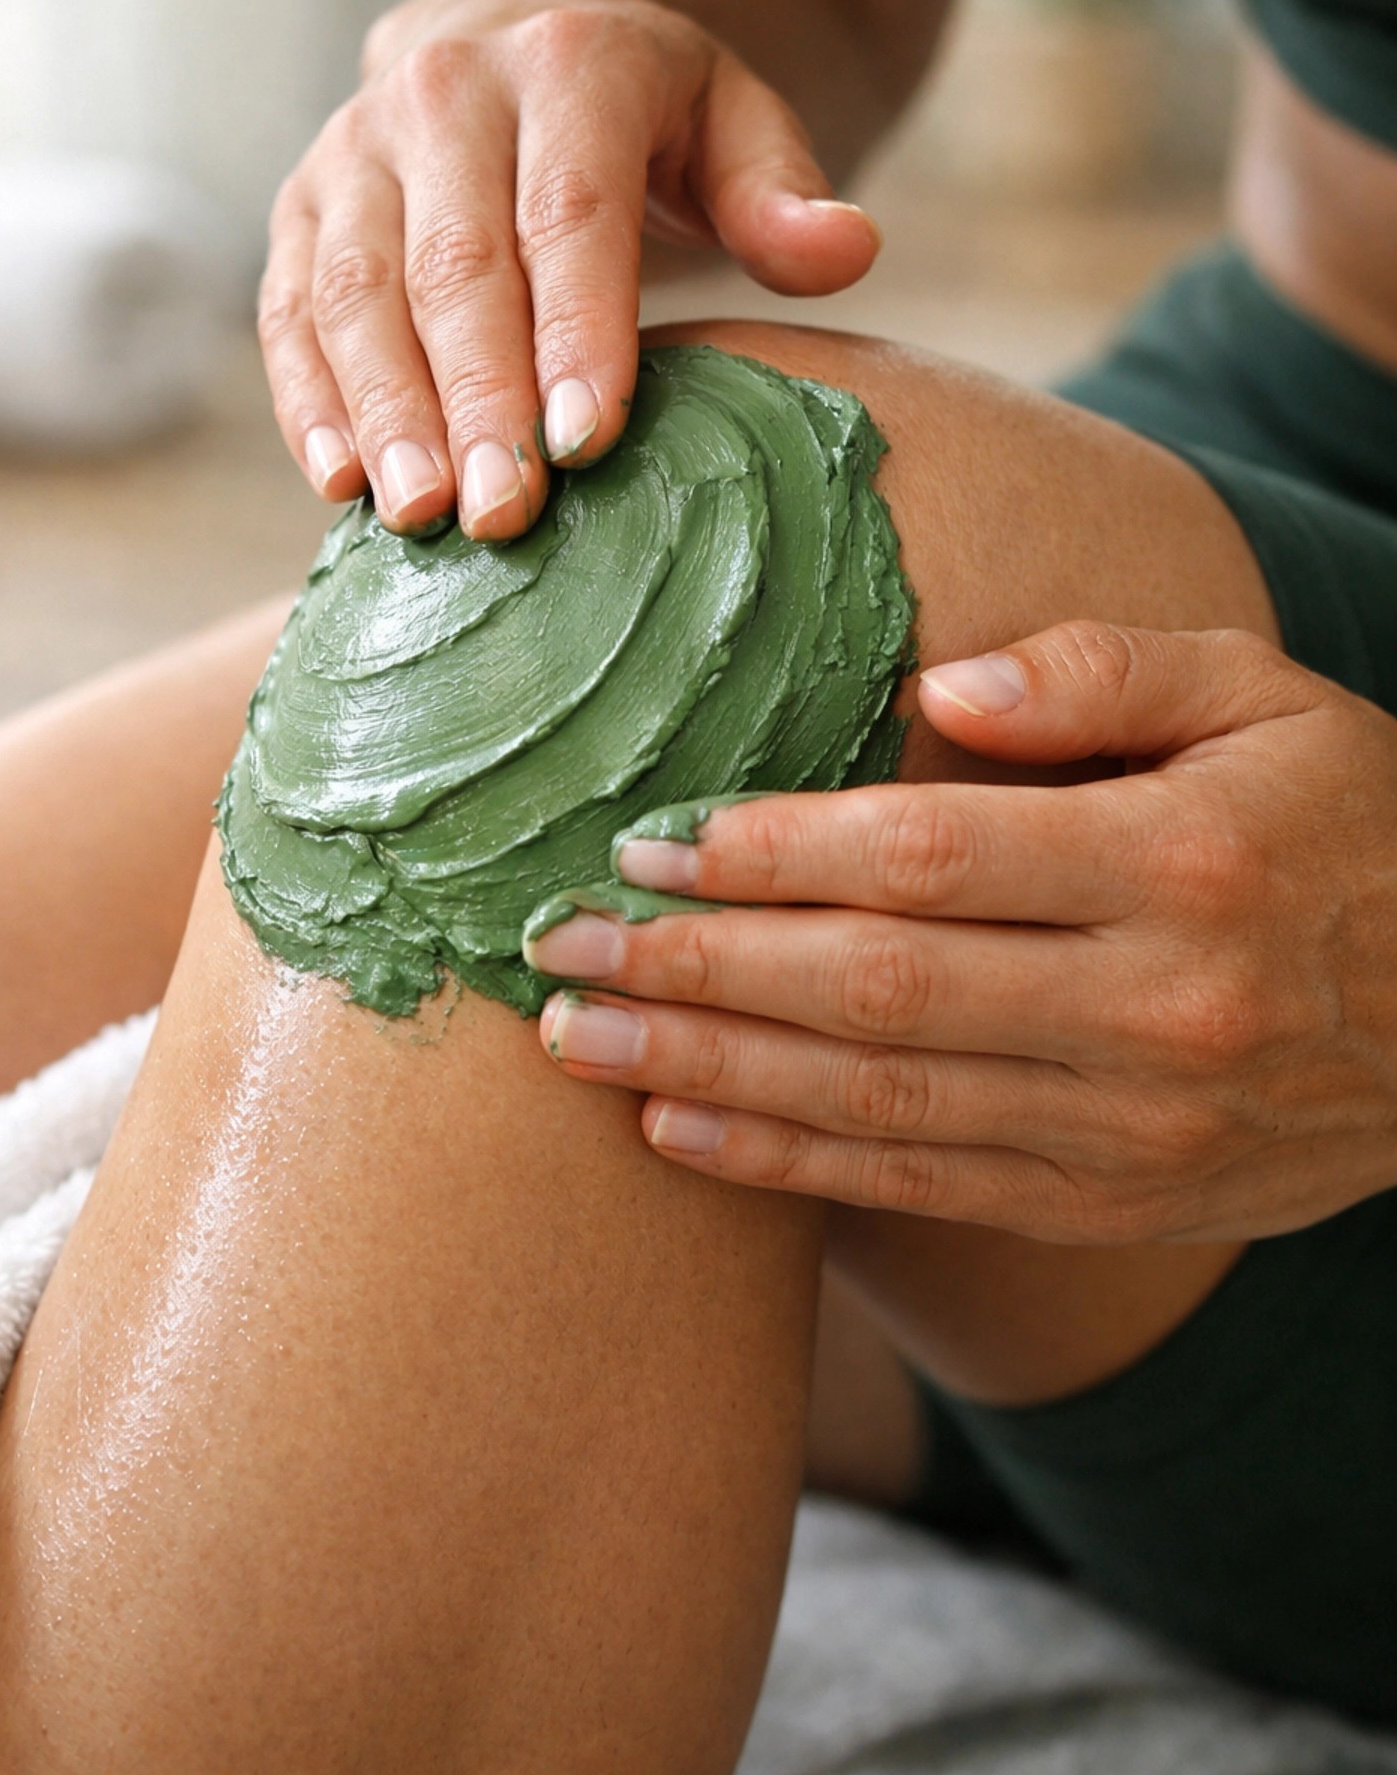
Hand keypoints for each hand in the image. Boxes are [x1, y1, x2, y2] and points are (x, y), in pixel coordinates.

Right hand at [258, 0, 877, 536]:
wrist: (517, 22)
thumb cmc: (649, 111)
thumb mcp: (736, 122)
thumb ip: (783, 194)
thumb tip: (848, 252)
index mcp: (570, 62)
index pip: (572, 211)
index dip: (577, 328)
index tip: (586, 442)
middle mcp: (445, 89)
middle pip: (456, 261)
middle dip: (476, 397)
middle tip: (502, 514)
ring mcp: (356, 144)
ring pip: (354, 288)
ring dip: (385, 411)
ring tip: (420, 516)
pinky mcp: (301, 201)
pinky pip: (289, 306)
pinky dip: (310, 397)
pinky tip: (341, 483)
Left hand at [527, 621, 1396, 1242]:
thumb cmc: (1346, 825)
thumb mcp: (1266, 699)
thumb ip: (1105, 667)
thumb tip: (939, 683)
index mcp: (1180, 863)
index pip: (933, 857)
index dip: (775, 855)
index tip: (649, 841)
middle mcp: (1153, 1010)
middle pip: (875, 991)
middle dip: (697, 970)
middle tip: (554, 945)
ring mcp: (1133, 1131)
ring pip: (877, 1107)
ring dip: (708, 1074)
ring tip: (575, 1041)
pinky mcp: (1114, 1205)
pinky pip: (924, 1190)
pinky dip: (790, 1167)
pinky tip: (680, 1132)